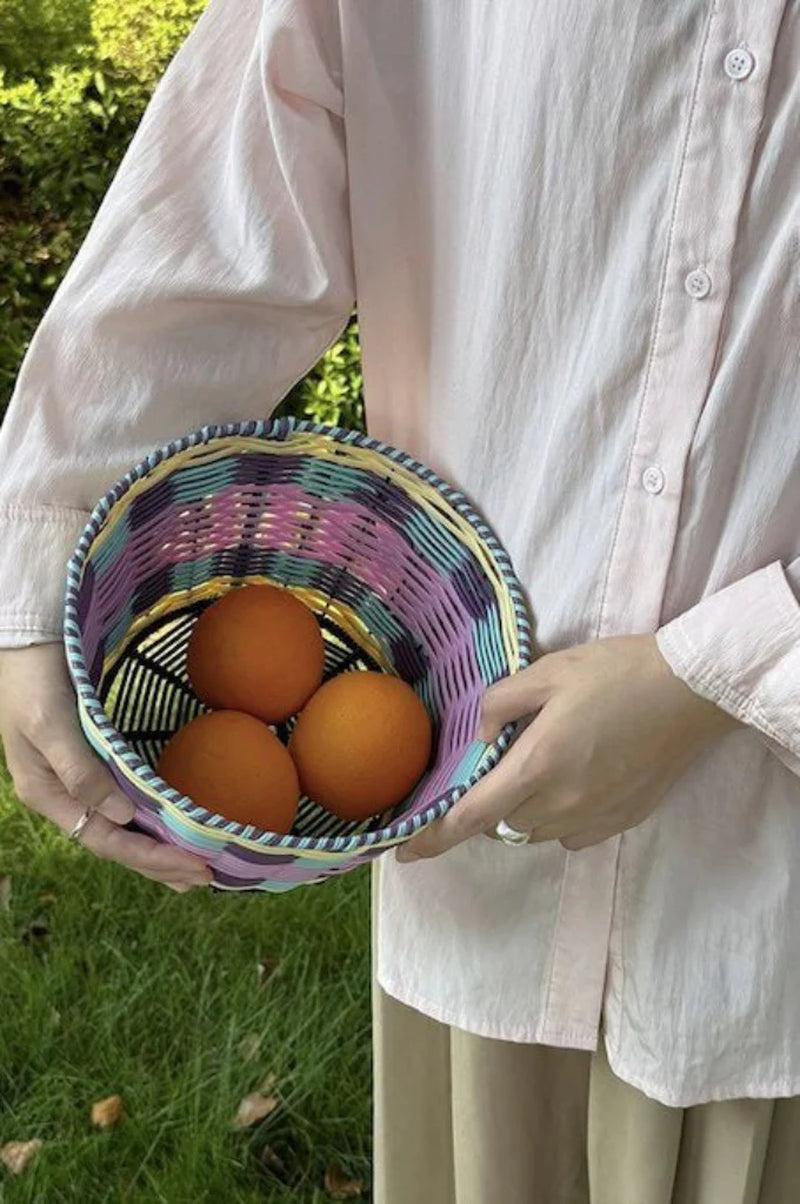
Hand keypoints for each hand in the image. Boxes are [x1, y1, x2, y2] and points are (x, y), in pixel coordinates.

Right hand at [0, 643, 213, 891]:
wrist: (27, 641)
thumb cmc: (33, 680)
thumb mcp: (50, 725)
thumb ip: (82, 772)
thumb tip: (122, 817)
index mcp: (47, 794)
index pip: (104, 840)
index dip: (149, 857)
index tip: (192, 865)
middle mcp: (61, 796)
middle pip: (114, 843)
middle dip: (157, 864)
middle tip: (206, 877)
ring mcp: (73, 781)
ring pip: (118, 828)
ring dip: (154, 850)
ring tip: (191, 870)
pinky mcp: (88, 763)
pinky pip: (121, 804)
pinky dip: (148, 822)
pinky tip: (167, 829)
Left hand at [396, 634, 739, 861]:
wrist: (689, 693)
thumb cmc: (615, 673)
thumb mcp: (547, 672)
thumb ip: (499, 705)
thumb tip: (479, 737)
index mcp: (537, 765)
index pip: (472, 816)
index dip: (433, 839)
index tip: (404, 854)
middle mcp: (561, 803)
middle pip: (502, 824)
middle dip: (489, 803)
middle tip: (503, 763)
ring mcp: (593, 817)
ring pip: (534, 831)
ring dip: (524, 808)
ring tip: (544, 764)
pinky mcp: (621, 821)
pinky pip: (570, 833)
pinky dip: (558, 815)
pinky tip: (575, 779)